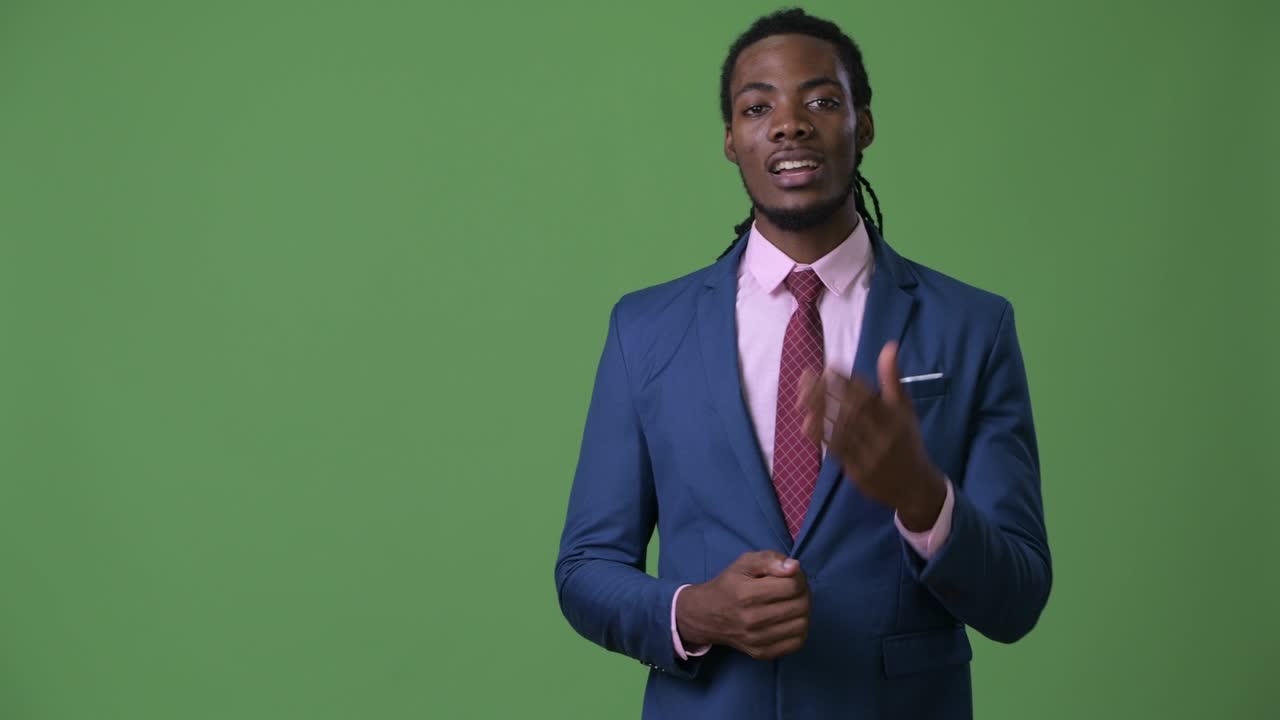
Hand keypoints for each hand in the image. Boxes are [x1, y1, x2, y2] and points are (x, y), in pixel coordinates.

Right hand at [675, 551, 810, 659]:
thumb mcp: (744, 563)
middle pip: (800, 605)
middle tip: (794, 589)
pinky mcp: (762, 653)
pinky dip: (799, 629)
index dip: (799, 577)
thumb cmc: (729, 585)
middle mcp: (752, 619)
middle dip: (803, 593)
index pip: (792, 586)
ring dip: (803, 611)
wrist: (706, 615)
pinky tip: (789, 620)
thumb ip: (769, 559)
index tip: (792, 575)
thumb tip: (794, 567)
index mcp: (746, 594)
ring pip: (802, 624)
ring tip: (792, 603)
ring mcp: (757, 639)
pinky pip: (796, 643)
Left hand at [797, 341, 945, 530]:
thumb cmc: (907, 441)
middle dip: (825, 392)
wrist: (915, 486)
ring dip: (819, 412)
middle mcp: (884, 435)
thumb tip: (889, 347)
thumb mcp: (904, 410)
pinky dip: (821, 437)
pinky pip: (838, 452)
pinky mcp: (859, 472)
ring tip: (800, 398)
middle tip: (805, 377)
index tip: (827, 366)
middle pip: (850, 410)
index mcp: (895, 417)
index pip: (867, 394)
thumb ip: (892, 380)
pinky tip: (806, 424)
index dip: (845, 380)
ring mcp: (871, 455)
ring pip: (841, 430)